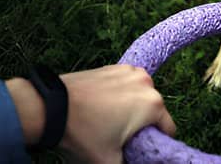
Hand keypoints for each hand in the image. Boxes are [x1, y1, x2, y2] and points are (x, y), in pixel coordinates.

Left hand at [7, 64, 174, 163]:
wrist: (51, 107)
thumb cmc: (82, 134)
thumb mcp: (109, 161)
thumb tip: (135, 162)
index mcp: (153, 105)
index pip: (169, 129)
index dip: (156, 143)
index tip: (137, 149)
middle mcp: (147, 83)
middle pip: (154, 112)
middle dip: (142, 124)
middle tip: (119, 135)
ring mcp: (131, 71)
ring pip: (141, 97)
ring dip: (132, 108)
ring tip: (109, 119)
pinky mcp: (116, 66)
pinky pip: (127, 85)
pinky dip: (121, 95)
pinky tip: (102, 105)